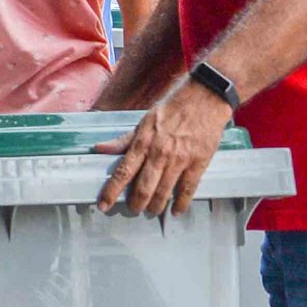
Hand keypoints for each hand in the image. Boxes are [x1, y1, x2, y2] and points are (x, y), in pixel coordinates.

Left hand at [94, 80, 233, 216]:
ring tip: (152, 210)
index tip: (104, 204)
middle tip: (133, 209)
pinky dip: (181, 203)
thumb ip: (124, 139)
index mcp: (144, 141)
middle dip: (136, 204)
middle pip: (143, 188)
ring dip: (156, 206)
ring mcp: (180, 159)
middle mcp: (160, 153)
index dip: (111, 191)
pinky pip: (188, 189)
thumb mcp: (145, 120)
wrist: (206, 96)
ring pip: (164, 192)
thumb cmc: (174, 106)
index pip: (123, 172)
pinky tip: (177, 210)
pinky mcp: (198, 162)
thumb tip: (100, 148)